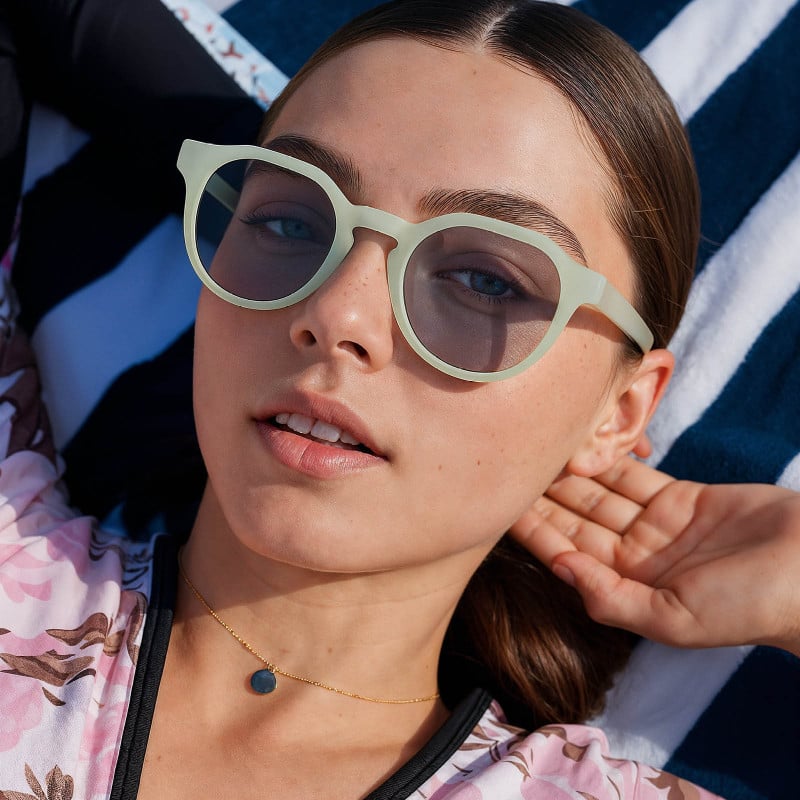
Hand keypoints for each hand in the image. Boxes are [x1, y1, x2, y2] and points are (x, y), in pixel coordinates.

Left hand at [510, 457, 799, 656]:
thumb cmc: (748, 606)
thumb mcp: (674, 619)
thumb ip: (612, 598)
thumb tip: (557, 569)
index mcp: (631, 587)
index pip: (569, 553)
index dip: (535, 530)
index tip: (500, 505)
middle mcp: (639, 556)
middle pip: (580, 519)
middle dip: (544, 495)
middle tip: (508, 466)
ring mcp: (661, 525)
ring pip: (603, 493)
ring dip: (571, 472)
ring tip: (536, 448)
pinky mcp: (685, 498)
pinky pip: (637, 475)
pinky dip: (611, 460)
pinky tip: (580, 444)